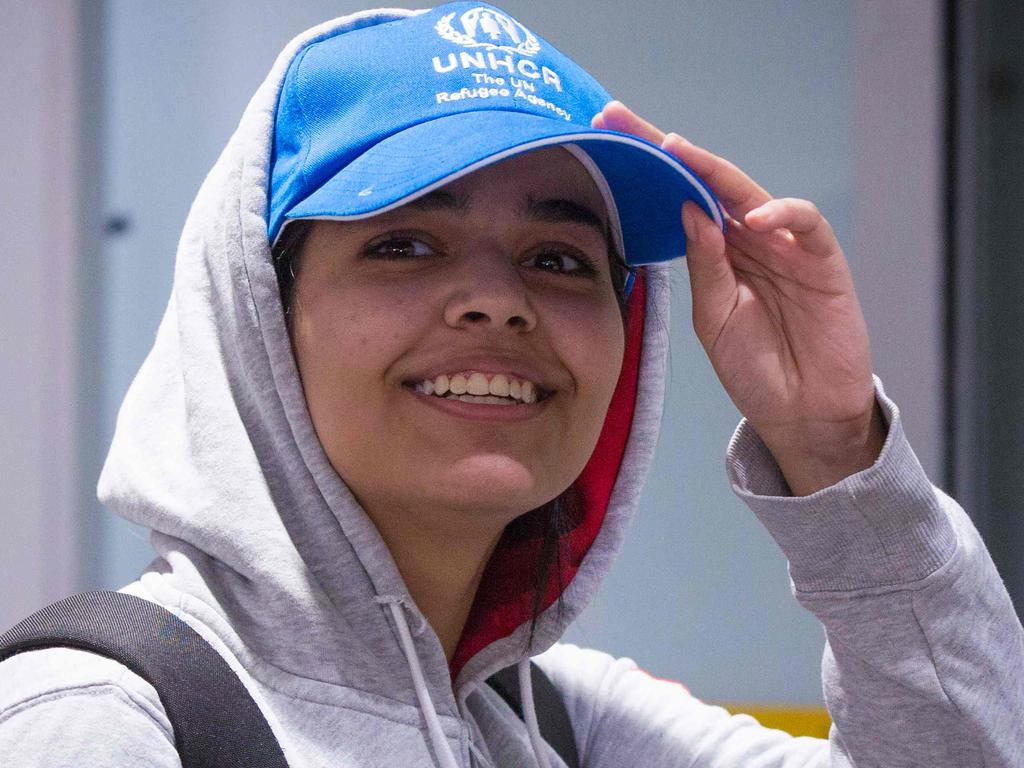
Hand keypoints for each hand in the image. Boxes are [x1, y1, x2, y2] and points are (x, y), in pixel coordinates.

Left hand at [593, 102, 885, 495]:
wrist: (801, 413)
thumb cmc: (755, 367)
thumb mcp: (714, 318)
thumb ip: (703, 266)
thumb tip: (687, 208)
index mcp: (718, 252)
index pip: (680, 198)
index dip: (647, 170)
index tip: (604, 139)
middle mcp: (748, 240)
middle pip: (707, 181)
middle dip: (666, 149)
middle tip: (622, 119)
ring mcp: (785, 247)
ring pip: (750, 191)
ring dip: (714, 169)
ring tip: (678, 151)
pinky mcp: (823, 261)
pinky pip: (804, 224)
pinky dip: (780, 214)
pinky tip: (749, 217)